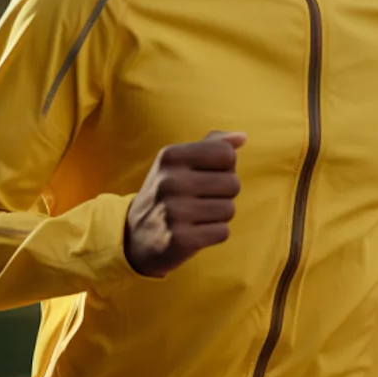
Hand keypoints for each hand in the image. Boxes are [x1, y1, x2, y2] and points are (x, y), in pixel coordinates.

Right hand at [124, 131, 244, 276]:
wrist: (134, 236)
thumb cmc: (167, 194)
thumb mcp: (179, 163)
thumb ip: (211, 146)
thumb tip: (242, 136)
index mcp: (171, 156)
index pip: (226, 154)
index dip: (224, 168)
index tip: (206, 176)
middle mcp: (170, 181)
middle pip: (232, 183)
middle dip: (224, 194)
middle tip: (200, 200)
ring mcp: (174, 211)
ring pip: (229, 209)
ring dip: (219, 216)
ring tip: (196, 216)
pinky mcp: (180, 239)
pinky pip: (222, 232)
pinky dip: (214, 234)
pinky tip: (194, 231)